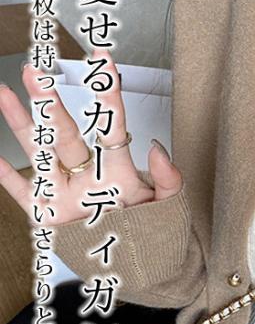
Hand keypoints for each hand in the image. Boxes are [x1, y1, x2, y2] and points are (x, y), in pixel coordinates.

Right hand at [0, 48, 182, 226]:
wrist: (138, 265)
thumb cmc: (152, 232)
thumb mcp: (169, 207)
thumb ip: (169, 180)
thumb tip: (158, 148)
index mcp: (117, 170)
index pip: (112, 124)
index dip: (108, 91)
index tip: (104, 58)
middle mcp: (86, 175)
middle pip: (66, 134)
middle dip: (51, 105)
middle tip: (38, 72)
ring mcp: (64, 193)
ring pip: (39, 153)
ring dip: (23, 124)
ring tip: (6, 92)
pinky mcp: (47, 214)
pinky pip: (22, 191)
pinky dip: (6, 175)